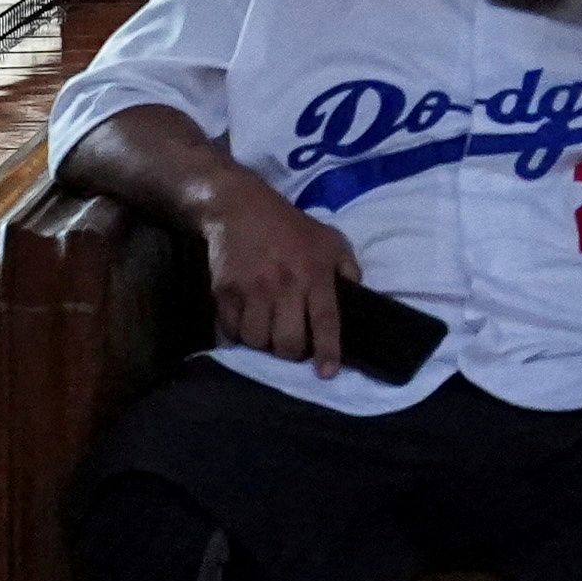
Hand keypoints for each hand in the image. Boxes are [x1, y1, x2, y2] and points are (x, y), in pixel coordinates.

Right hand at [197, 179, 364, 375]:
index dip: (327, 350)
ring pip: (257, 341)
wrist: (239, 207)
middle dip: (291, 352)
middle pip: (287, 342)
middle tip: (291, 344)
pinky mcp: (224, 292)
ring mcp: (251, 290)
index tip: (327, 372)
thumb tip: (357, 298)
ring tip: (266, 332)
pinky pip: (229, 331)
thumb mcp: (330, 240)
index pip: (325, 320)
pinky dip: (236, 335)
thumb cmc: (291, 227)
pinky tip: (243, 324)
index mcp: (314, 273)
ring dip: (262, 343)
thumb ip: (347, 269)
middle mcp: (284, 285)